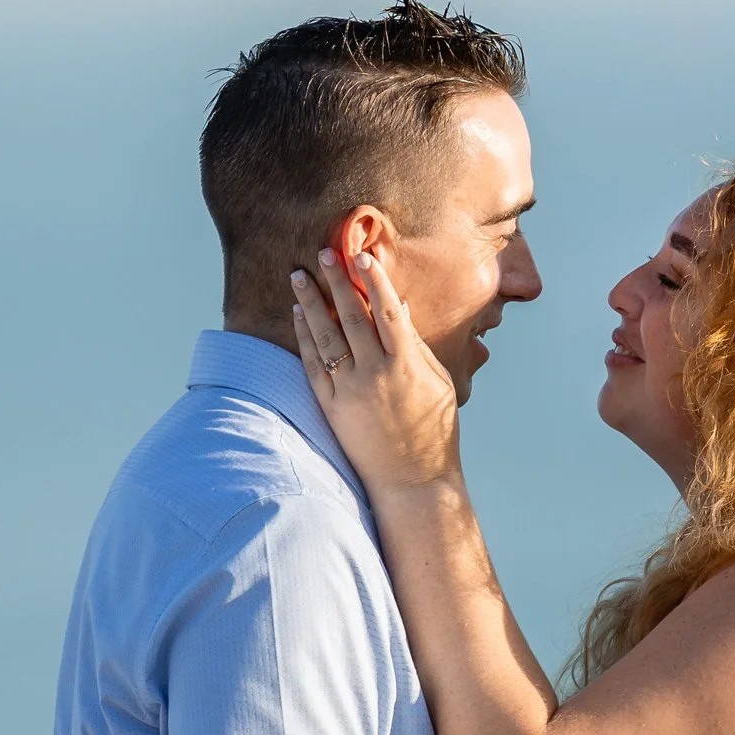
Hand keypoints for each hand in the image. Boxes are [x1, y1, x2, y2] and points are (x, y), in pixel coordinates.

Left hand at [292, 249, 461, 494]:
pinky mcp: (332, 407)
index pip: (387, 310)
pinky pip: (314, 365)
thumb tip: (399, 305)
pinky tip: (298, 316)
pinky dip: (305, 338)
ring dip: (311, 303)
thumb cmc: (433, 430)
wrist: (413, 480)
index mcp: (407, 364)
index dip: (373, 280)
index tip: (361, 256)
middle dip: (335, 281)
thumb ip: (415, 343)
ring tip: (298, 276)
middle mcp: (376, 373)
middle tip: (322, 253)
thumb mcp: (436, 382)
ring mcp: (351, 390)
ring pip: (326, 336)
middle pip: (351, 316)